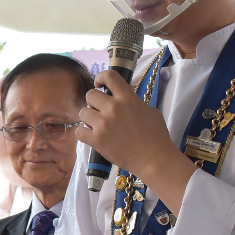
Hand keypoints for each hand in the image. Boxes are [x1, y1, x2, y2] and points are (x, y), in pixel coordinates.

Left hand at [80, 70, 195, 213]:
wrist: (154, 159)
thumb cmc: (156, 136)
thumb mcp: (149, 110)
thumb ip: (133, 101)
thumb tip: (123, 98)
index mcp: (127, 98)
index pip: (109, 76)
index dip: (101, 77)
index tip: (100, 84)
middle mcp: (113, 108)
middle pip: (90, 94)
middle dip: (93, 102)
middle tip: (100, 111)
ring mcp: (103, 124)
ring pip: (82, 112)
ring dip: (88, 118)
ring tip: (97, 125)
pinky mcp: (97, 139)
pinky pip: (79, 131)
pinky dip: (83, 133)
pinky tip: (92, 136)